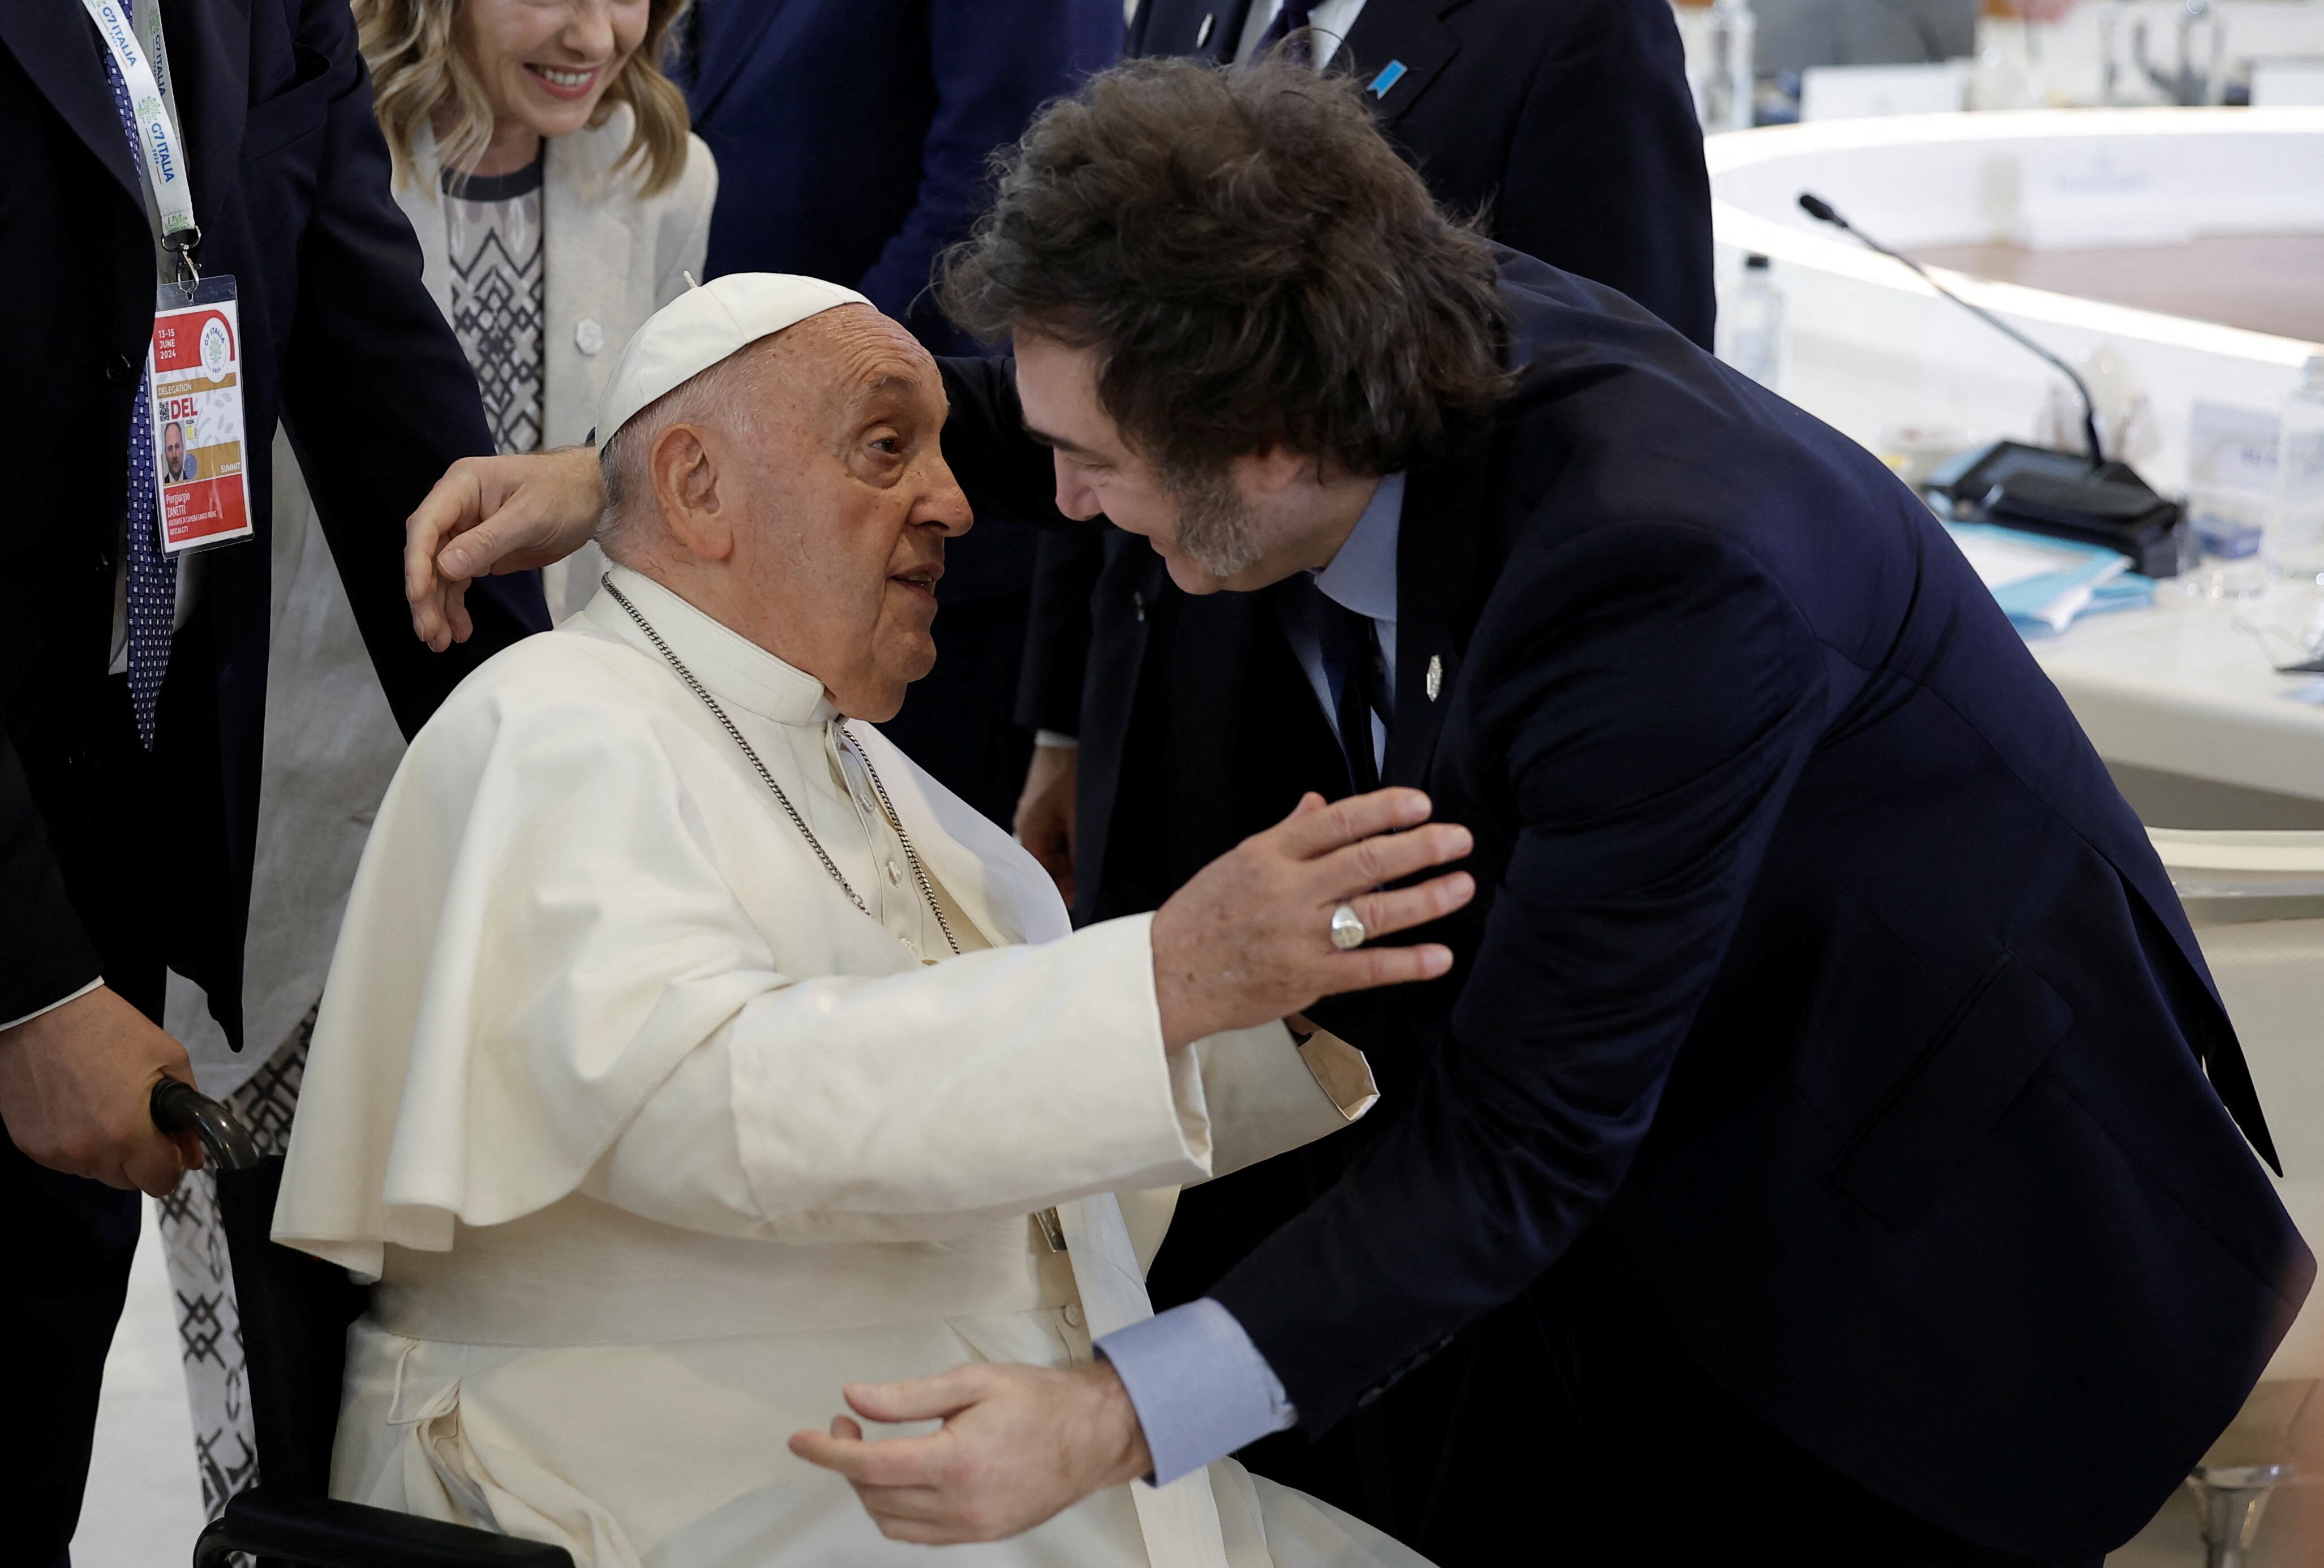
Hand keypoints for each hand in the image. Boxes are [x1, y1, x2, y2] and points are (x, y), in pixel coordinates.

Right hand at [0, 988, 202, 1193]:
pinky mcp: (28, 1144)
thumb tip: (193, 1152)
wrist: (44, 1011)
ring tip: (104, 1109)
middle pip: (128, 1182)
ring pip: (95, 1172)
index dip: (171, 1163)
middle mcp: (87, 1150)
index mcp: (126, 1133)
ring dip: (107, 1152)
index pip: (160, 1182)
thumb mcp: (169, 1059)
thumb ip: (189, 1112)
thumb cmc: (107, 1028)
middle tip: (139, 1121)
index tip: (169, 1144)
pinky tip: (78, 1110)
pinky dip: (76, 1145)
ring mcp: (54, 1151)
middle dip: (141, 1158)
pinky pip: (64, 1160)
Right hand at [405, 445, 605, 650]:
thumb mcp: (530, 516)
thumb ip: (488, 541)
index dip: (418, 562)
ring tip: (441, 641)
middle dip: (426, 595)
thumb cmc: (564, 493)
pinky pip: (458, 580)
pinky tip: (459, 629)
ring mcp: (466, 531)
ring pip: (439, 573)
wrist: (591, 496)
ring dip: (437, 607)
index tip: (418, 595)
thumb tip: (445, 566)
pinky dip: (456, 605)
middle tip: (429, 631)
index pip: (426, 526)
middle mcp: (456, 508)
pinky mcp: (479, 552)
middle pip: (427, 554)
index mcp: (462, 486)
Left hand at [790, 1361, 1147, 1543]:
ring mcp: (970, 1526)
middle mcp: (960, 1503)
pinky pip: (918, 1534)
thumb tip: (857, 1398)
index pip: (870, 1466)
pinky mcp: (980, 1534)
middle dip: (847, 1461)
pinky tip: (900, 1480)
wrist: (1094, 1436)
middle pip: (874, 1495)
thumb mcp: (972, 1381)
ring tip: (871, 1450)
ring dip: (868, 1489)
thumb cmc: (1042, 1404)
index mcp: (956, 1461)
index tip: (801, 1440)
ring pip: (891, 1522)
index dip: (828, 1452)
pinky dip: (895, 1511)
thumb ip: (908, 1396)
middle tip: (847, 1424)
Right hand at [1014, 743, 1077, 904]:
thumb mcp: (1081, 821)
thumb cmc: (1074, 777)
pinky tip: (1084, 838)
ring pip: (1050, 849)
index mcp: (1028, 833)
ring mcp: (1031, 815)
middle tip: (1093, 876)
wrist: (1069, 734)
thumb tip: (1079, 890)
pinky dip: (1067, 841)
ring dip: (1070, 856)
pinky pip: (1052, 833)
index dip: (1061, 889)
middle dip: (1067, 873)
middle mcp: (1024, 826)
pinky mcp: (1041, 806)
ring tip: (1091, 855)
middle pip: (1044, 863)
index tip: (1083, 896)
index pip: (1040, 875)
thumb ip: (1080, 857)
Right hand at [1150, 788, 1472, 1049]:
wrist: (1166, 975)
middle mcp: (1288, 891)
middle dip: (1419, 848)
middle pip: (1365, 862)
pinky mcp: (1307, 978)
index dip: (1383, 809)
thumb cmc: (1202, 917)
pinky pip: (1366, 969)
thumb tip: (1320, 802)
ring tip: (1461, 886)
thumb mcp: (1238, 861)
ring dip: (1425, 900)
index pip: (1336, 821)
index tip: (1420, 804)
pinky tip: (1439, 956)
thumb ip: (1287, 833)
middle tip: (1458, 840)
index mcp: (1271, 855)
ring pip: (1373, 913)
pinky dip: (1406, 963)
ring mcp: (1300, 937)